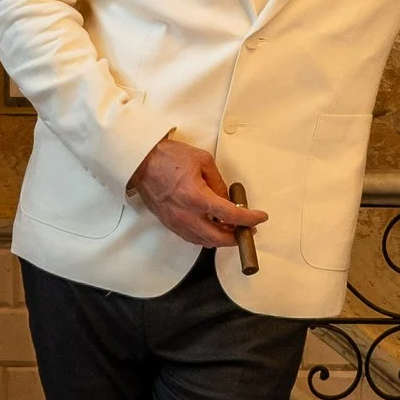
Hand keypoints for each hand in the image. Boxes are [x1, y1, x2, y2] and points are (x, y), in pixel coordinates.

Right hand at [127, 134, 266, 250]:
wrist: (140, 162)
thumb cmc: (168, 158)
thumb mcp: (202, 161)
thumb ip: (218, 182)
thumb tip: (227, 198)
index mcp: (197, 197)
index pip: (231, 216)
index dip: (249, 219)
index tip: (259, 218)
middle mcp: (187, 215)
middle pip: (218, 238)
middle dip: (236, 237)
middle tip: (247, 230)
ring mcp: (176, 222)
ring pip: (204, 241)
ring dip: (220, 238)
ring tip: (230, 229)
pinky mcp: (169, 223)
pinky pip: (191, 238)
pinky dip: (205, 237)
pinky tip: (211, 228)